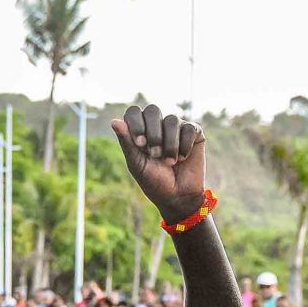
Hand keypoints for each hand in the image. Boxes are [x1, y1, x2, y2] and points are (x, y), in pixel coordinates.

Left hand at [110, 103, 205, 221]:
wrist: (177, 197)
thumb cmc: (154, 182)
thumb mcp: (136, 164)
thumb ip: (126, 142)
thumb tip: (113, 121)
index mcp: (141, 131)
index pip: (134, 112)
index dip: (136, 123)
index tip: (140, 144)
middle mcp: (158, 126)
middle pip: (153, 110)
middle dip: (153, 133)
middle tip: (154, 154)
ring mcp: (176, 128)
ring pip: (172, 119)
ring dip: (169, 144)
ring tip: (169, 162)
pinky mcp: (194, 132)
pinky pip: (189, 128)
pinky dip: (184, 145)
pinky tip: (183, 158)